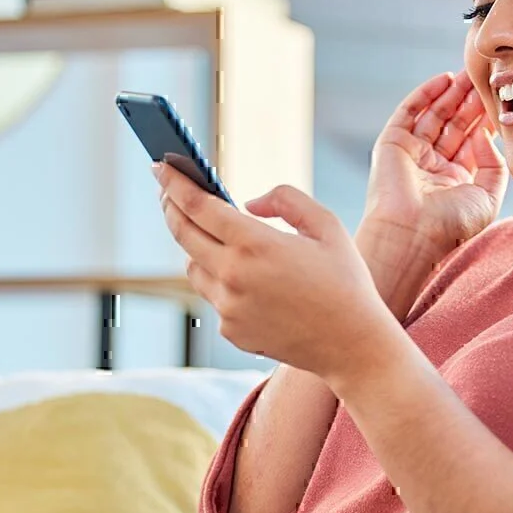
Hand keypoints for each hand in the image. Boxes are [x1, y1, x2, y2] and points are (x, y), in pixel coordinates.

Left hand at [155, 162, 400, 387]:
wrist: (353, 345)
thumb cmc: (346, 282)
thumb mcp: (327, 226)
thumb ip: (285, 199)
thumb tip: (247, 204)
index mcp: (255, 244)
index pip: (197, 205)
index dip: (174, 183)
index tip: (159, 166)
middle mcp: (233, 276)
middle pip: (183, 234)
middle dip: (171, 207)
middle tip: (170, 192)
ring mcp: (229, 308)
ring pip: (193, 267)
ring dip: (198, 247)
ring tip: (216, 237)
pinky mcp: (231, 331)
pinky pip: (213, 296)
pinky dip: (222, 282)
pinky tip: (248, 279)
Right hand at [359, 71, 508, 260]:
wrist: (411, 233)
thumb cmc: (450, 225)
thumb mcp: (488, 197)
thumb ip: (494, 164)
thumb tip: (484, 135)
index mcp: (456, 180)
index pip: (473, 141)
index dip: (486, 119)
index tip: (501, 98)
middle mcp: (433, 165)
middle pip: (455, 124)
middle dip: (470, 101)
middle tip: (486, 78)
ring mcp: (412, 153)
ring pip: (434, 114)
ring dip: (452, 94)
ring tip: (469, 74)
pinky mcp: (392, 143)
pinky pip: (409, 111)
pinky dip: (425, 94)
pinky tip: (444, 79)